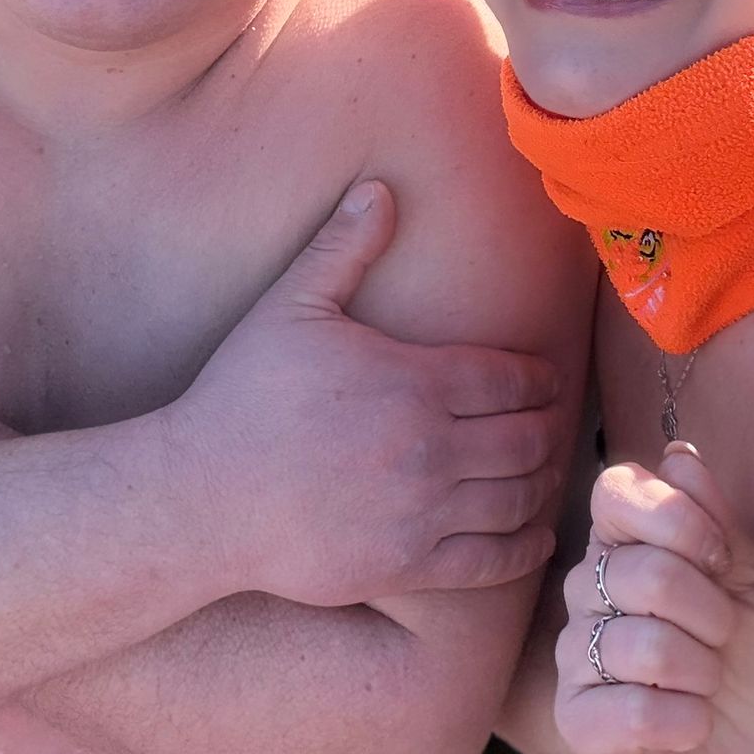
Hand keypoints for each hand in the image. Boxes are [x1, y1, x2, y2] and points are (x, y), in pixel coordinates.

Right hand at [171, 181, 565, 610]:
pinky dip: (524, 546)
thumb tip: (379, 188)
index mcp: (416, 382)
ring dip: (542, 483)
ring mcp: (422, 512)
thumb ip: (343, 247)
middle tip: (552, 423)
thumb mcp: (291, 306)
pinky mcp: (406, 565)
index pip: (512, 380)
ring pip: (518, 498)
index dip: (540, 379)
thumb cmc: (242, 395)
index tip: (546, 380)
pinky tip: (531, 533)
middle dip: (549, 428)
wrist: (201, 495)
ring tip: (543, 471)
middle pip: (529, 438)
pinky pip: (491, 561)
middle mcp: (432, 449)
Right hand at [553, 449, 753, 753]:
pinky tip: (694, 723)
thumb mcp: (752, 574)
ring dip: (704, 670)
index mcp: (620, 543)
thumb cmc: (749, 647)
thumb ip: (714, 515)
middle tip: (725, 635)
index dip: (679, 520)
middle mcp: (584, 591)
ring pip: (644, 646)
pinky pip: (635, 713)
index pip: (615, 492)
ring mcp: (574, 656)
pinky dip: (688, 720)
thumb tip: (678, 457)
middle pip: (644, 573)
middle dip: (712, 611)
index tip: (721, 558)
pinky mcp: (579, 723)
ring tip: (709, 682)